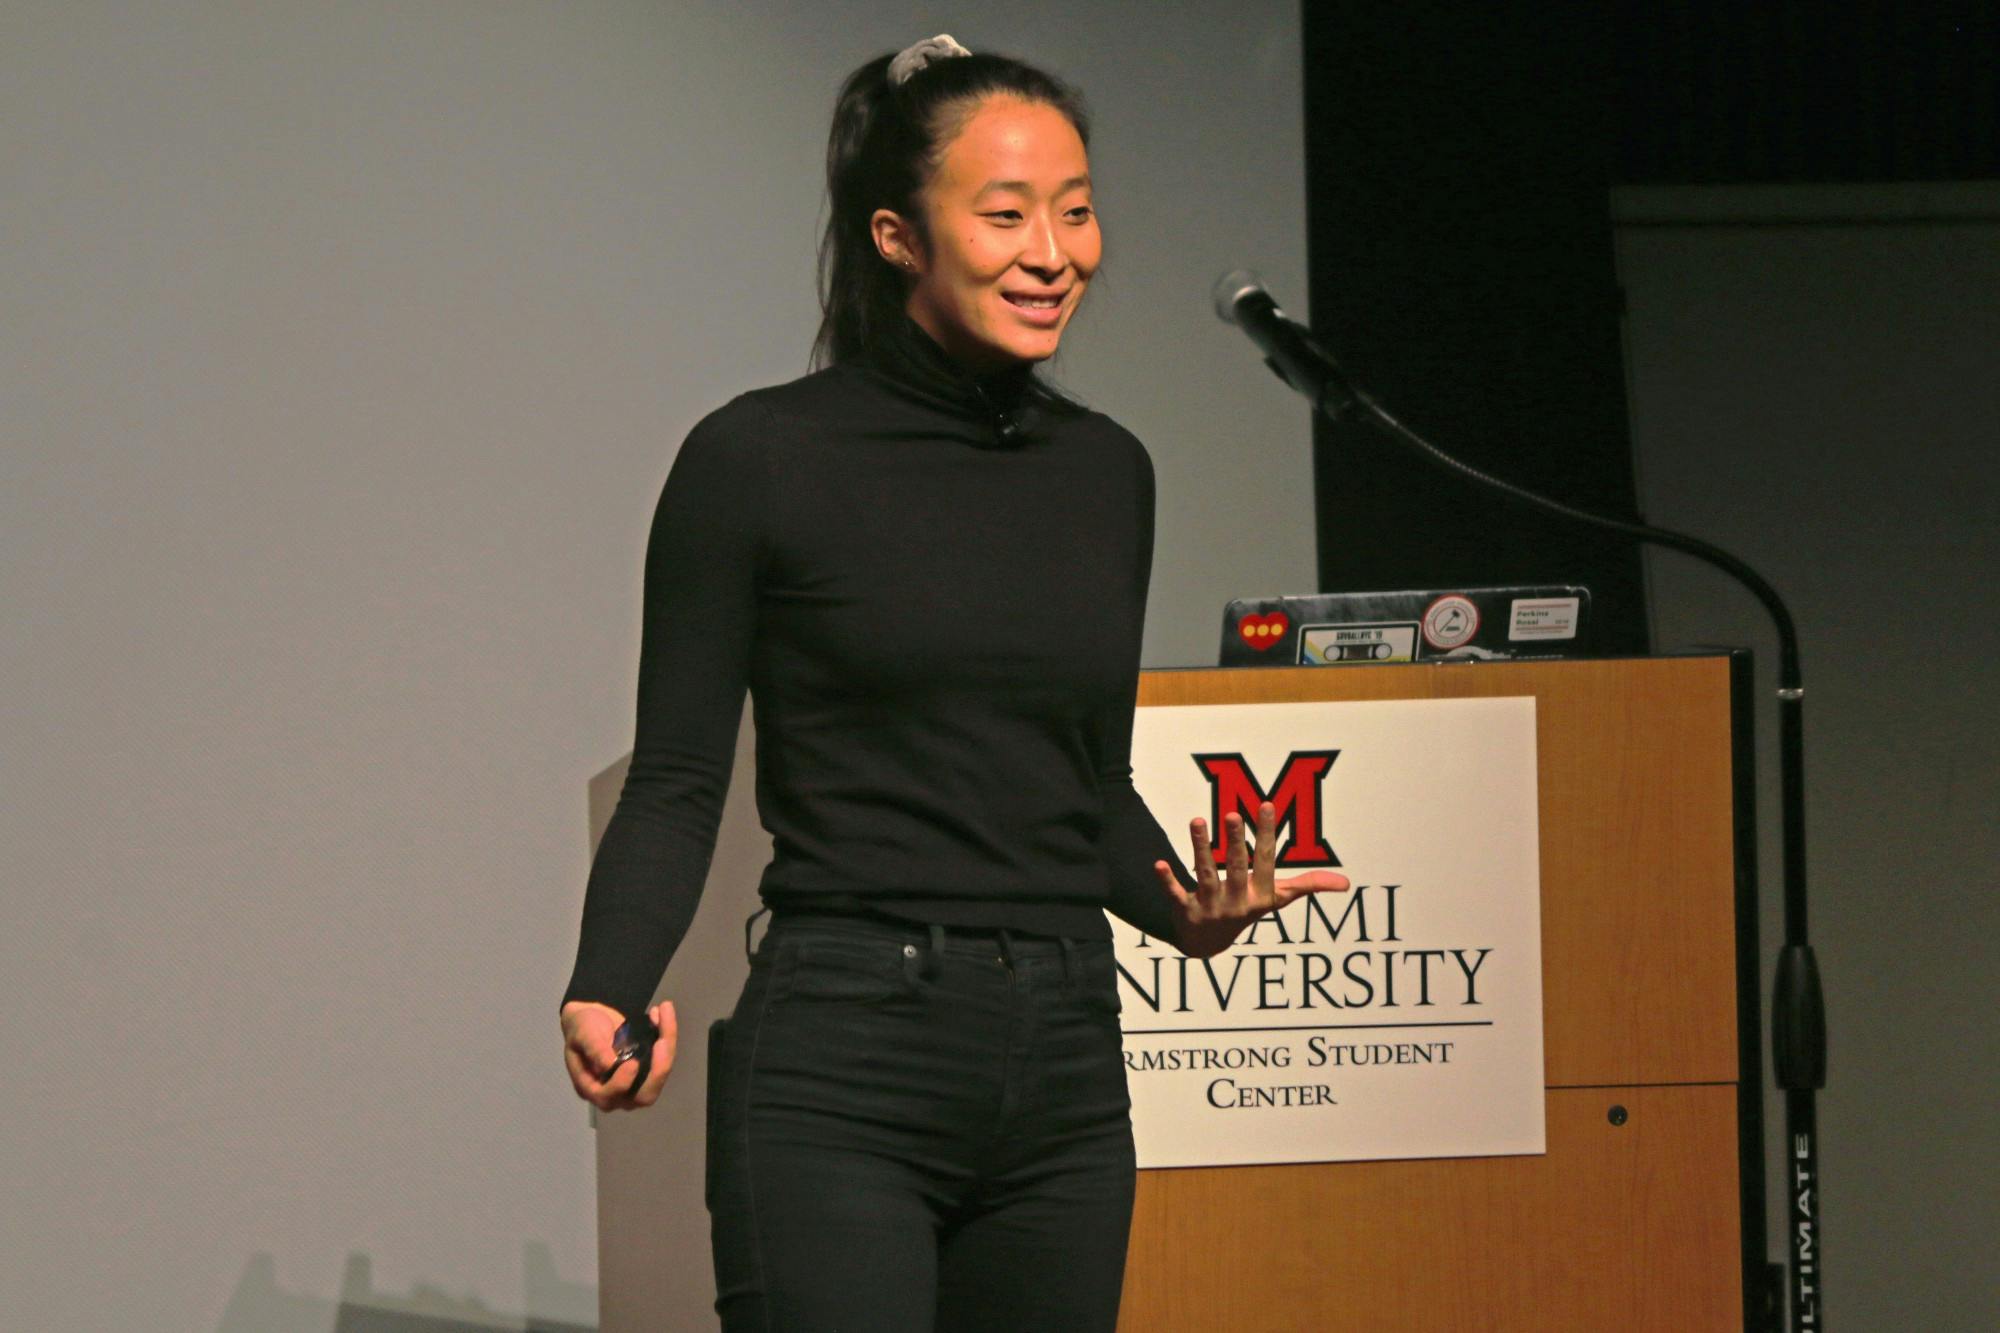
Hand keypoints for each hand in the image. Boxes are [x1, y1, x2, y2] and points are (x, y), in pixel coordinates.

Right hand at [561, 999, 677, 1111]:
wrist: (594, 1017)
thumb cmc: (582, 1029)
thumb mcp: (583, 1034)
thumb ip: (594, 1049)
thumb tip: (609, 1065)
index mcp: (592, 1089)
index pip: (609, 1097)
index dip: (623, 1083)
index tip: (632, 1062)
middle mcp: (616, 1093)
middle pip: (644, 1096)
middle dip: (658, 1071)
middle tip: (662, 1043)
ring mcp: (635, 1083)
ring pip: (659, 1077)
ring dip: (668, 1048)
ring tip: (665, 1015)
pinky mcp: (648, 1069)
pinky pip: (664, 1060)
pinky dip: (668, 1036)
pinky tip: (663, 1013)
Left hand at [1152, 800, 1350, 957]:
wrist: (1208, 943)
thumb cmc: (1246, 910)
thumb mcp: (1277, 899)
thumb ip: (1308, 886)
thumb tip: (1346, 883)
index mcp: (1259, 895)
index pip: (1265, 861)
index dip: (1265, 834)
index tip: (1264, 804)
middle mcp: (1235, 901)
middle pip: (1235, 868)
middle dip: (1233, 842)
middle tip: (1230, 813)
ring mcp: (1209, 906)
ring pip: (1204, 875)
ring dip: (1200, 849)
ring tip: (1196, 821)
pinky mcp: (1184, 910)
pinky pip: (1175, 894)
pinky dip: (1167, 881)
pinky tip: (1158, 863)